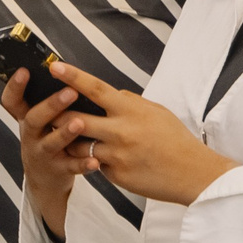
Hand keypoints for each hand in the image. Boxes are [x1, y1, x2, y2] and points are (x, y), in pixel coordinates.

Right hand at [0, 70, 93, 237]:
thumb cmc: (48, 140)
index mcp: (26, 118)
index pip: (12, 101)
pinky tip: (95, 160)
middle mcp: (30, 135)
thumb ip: (48, 102)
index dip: (15, 86)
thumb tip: (65, 71)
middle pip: (34, 119)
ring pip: (51, 143)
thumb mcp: (40, 121)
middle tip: (70, 92)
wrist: (45, 181)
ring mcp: (42, 154)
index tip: (24, 71)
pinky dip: (83, 164)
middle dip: (51, 105)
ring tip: (80, 122)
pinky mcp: (57, 171)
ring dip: (65, 133)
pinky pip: (71, 167)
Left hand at [44, 58, 237, 207]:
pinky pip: (95, 164)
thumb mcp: (156, 112)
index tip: (54, 67)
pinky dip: (95, 161)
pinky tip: (107, 160)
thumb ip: (130, 102)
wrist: (193, 173)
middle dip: (58, 116)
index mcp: (130, 110)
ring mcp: (116, 155)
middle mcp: (120, 131)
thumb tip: (112, 94)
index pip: (96, 89)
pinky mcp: (115, 175)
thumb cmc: (175, 139)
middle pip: (75, 120)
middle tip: (48, 112)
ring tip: (71, 139)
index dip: (73, 77)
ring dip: (71, 142)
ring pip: (79, 146)